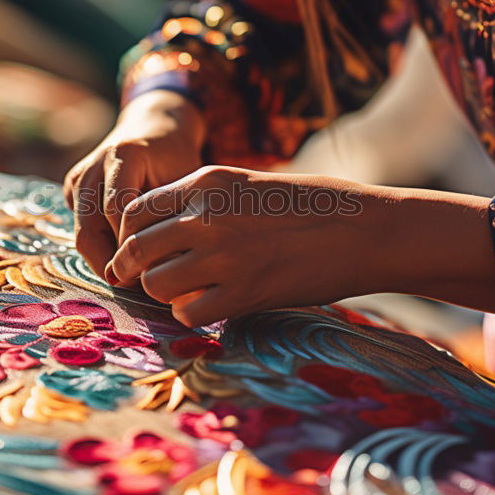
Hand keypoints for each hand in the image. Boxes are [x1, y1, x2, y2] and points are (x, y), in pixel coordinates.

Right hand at [64, 90, 204, 275]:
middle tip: (138, 285)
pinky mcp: (71, 188)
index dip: (133, 245)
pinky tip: (123, 260)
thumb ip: (172, 215)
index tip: (154, 269)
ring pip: (81, 233)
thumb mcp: (184, 179)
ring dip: (104, 260)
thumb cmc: (177, 158)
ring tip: (132, 277)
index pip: (118, 211)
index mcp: (123, 155)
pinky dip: (100, 248)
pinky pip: (81, 227)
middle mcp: (93, 165)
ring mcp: (78, 176)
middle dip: (112, 262)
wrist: (154, 127)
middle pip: (90, 229)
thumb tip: (171, 267)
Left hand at [105, 166, 374, 325]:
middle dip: (133, 268)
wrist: (365, 230)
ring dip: (163, 292)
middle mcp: (207, 216)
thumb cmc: (310, 205)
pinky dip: (190, 313)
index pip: (135, 210)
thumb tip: (161, 231)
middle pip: (136, 248)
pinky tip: (208, 305)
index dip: (129, 235)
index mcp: (207, 182)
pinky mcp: (243, 293)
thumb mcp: (248, 183)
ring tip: (184, 291)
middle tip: (142, 280)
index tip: (137, 251)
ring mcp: (224, 255)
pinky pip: (187, 312)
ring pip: (155, 283)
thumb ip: (203, 202)